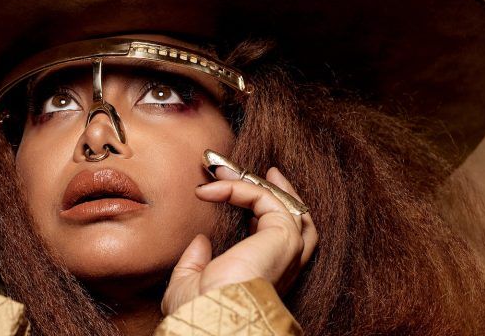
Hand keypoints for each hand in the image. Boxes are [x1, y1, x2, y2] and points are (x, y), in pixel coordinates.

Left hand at [161, 165, 317, 314]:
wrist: (214, 315)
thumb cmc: (201, 309)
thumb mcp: (189, 284)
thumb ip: (195, 263)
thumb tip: (200, 243)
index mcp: (266, 273)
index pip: (277, 233)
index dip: (258, 207)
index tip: (233, 187)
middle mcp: (284, 261)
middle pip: (295, 214)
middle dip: (267, 186)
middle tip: (236, 168)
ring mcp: (288, 248)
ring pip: (284, 202)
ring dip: (251, 180)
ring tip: (222, 167)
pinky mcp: (284, 235)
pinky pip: (265, 198)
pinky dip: (238, 187)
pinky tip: (211, 189)